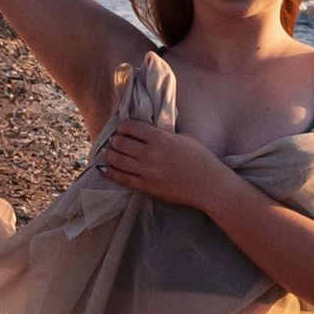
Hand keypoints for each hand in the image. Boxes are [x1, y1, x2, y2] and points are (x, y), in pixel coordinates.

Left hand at [101, 115, 228, 215]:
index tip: (123, 128)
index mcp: (161, 138)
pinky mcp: (147, 187)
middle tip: (115, 141)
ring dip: (110, 155)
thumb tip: (147, 132)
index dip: (123, 126)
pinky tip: (105, 169)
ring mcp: (147, 172)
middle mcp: (150, 154)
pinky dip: (111, 173)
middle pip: (121, 143)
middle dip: (115, 141)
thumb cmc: (200, 159)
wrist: (208, 185)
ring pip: (117, 160)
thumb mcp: (183, 137)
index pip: (131, 127)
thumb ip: (163, 134)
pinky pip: (122, 179)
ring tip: (109, 153)